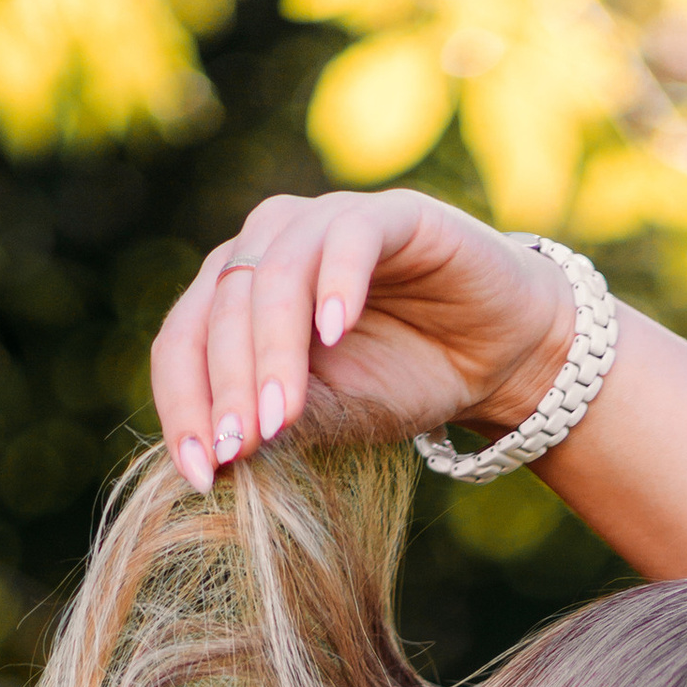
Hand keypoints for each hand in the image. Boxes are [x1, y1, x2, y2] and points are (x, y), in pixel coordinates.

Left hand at [146, 190, 577, 494]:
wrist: (502, 356)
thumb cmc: (410, 380)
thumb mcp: (338, 417)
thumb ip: (282, 422)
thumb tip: (224, 453)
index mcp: (238, 293)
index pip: (184, 342)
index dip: (185, 405)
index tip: (202, 473)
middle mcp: (269, 245)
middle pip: (221, 309)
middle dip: (228, 385)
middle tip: (241, 448)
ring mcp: (326, 222)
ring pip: (274, 274)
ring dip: (272, 349)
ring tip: (283, 414)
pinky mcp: (390, 214)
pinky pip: (349, 239)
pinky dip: (337, 284)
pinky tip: (336, 333)